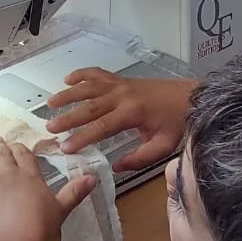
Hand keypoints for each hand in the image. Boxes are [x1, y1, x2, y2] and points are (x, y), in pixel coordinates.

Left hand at [0, 138, 95, 240]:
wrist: (11, 236)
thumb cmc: (38, 225)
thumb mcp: (61, 209)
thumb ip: (74, 192)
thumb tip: (93, 178)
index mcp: (31, 175)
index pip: (24, 154)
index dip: (18, 148)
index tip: (15, 146)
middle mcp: (10, 172)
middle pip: (3, 152)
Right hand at [46, 70, 195, 171]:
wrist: (191, 96)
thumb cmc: (178, 123)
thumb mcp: (163, 147)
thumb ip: (139, 158)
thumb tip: (114, 167)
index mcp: (132, 114)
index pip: (101, 127)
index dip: (82, 137)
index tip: (66, 147)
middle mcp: (123, 96)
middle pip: (90, 106)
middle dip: (68, 117)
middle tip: (50, 127)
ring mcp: (122, 84)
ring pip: (89, 87)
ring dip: (69, 94)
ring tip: (50, 102)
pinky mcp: (123, 79)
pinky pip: (99, 73)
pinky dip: (82, 74)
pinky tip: (68, 79)